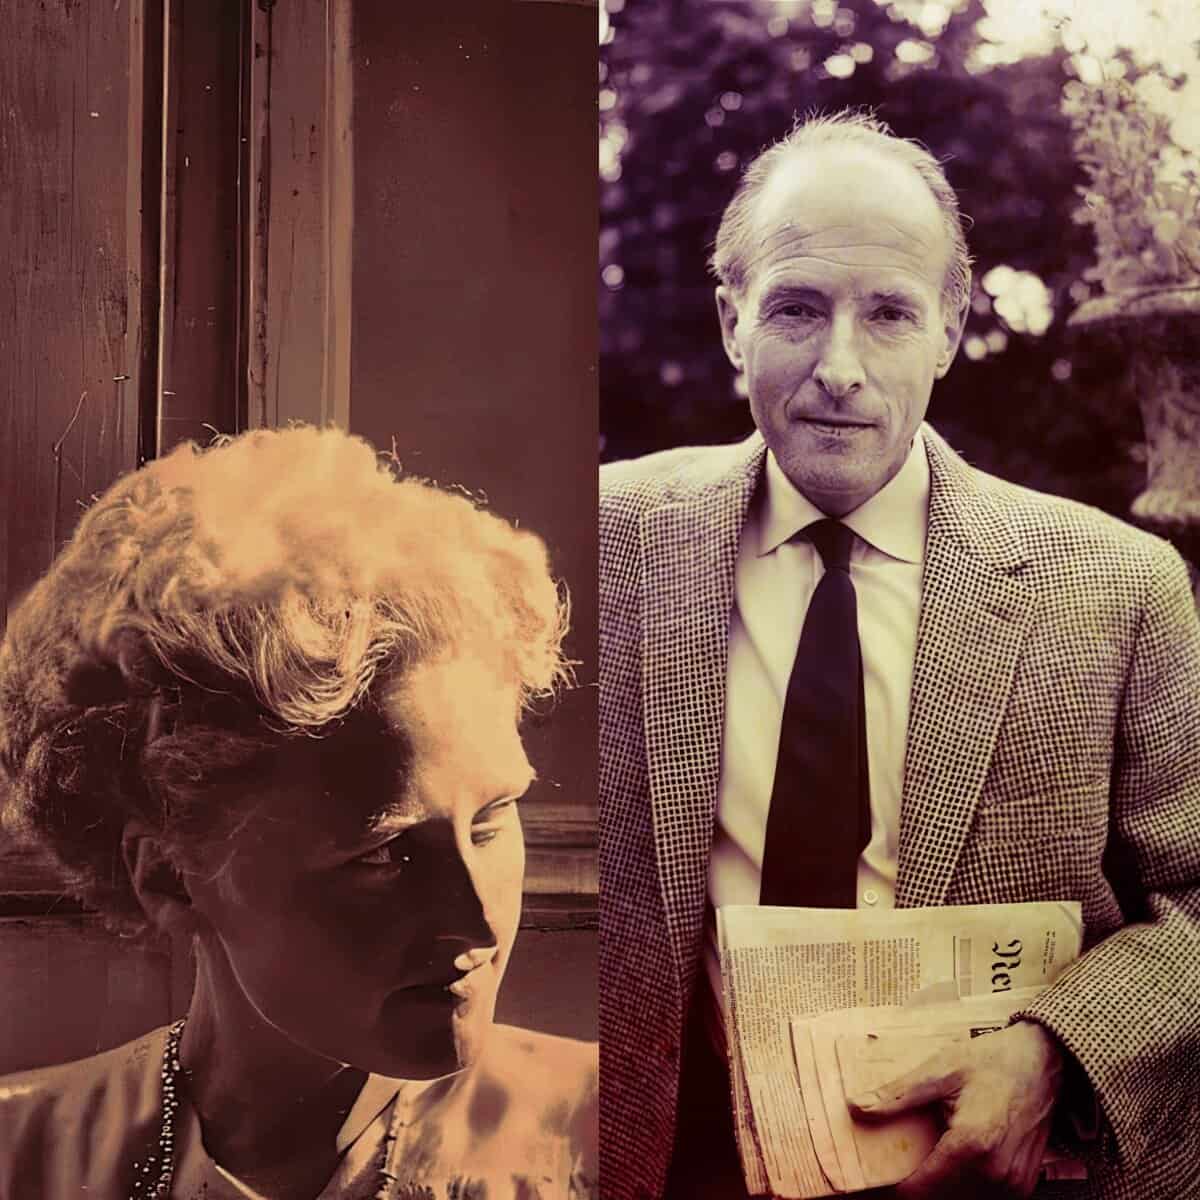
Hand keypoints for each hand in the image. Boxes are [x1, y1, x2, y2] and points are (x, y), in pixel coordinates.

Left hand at [847, 1020, 1063, 1198]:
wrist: (1043, 1061)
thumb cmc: (991, 1061)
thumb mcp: (940, 1070)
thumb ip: (898, 1095)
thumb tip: (857, 1107)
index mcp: (971, 1145)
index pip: (921, 1191)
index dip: (896, 1188)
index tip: (877, 1178)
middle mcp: (995, 1173)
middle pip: (941, 1199)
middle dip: (917, 1186)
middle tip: (902, 1164)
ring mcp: (1013, 1184)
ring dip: (942, 1188)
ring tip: (926, 1161)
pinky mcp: (1023, 1185)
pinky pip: (986, 1198)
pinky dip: (965, 1187)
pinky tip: (953, 1163)